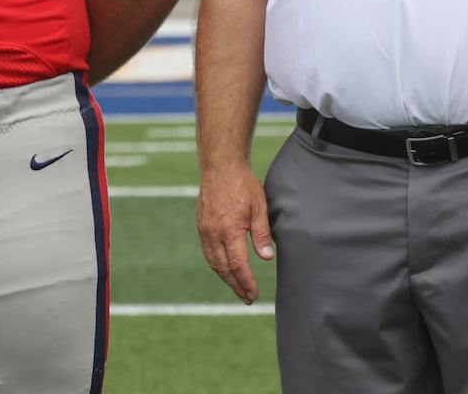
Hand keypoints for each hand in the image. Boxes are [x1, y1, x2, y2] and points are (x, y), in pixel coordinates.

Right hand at [195, 164, 274, 303]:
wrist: (220, 167)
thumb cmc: (243, 185)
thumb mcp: (259, 207)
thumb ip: (262, 234)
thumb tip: (266, 258)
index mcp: (229, 230)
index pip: (237, 264)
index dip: (246, 282)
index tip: (253, 294)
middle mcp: (214, 234)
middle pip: (223, 269)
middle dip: (236, 286)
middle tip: (248, 298)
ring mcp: (205, 231)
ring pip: (213, 263)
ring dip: (226, 279)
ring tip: (238, 289)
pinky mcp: (201, 227)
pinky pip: (208, 253)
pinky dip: (217, 266)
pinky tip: (225, 270)